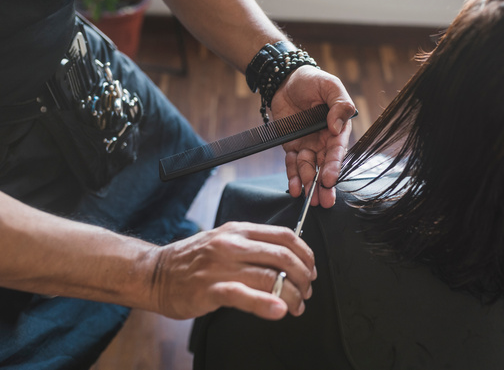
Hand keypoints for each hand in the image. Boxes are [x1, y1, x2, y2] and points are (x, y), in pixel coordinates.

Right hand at [148, 222, 316, 319]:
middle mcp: (232, 244)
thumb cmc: (192, 260)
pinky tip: (279, 310)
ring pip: (270, 277)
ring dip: (292, 295)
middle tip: (307, 290)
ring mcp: (220, 266)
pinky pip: (244, 295)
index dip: (305, 253)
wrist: (155, 273)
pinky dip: (266, 304)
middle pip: (283, 256)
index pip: (284, 235)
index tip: (311, 268)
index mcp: (238, 230)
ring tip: (297, 306)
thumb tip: (287, 255)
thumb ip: (252, 244)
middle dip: (303, 276)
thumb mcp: (224, 240)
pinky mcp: (210, 289)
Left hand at [270, 66, 354, 207]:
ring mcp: (307, 145)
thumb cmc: (313, 80)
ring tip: (307, 200)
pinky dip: (293, 177)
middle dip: (324, 186)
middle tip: (324, 202)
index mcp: (337, 129)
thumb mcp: (330, 86)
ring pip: (308, 169)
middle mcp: (323, 141)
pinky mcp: (291, 146)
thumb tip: (337, 126)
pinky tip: (295, 189)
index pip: (336, 151)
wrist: (286, 79)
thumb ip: (339, 104)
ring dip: (308, 185)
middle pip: (324, 167)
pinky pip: (292, 165)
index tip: (329, 179)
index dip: (333, 166)